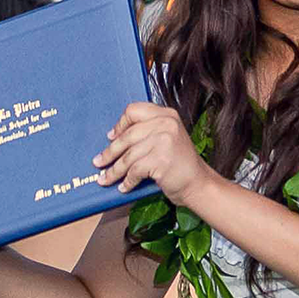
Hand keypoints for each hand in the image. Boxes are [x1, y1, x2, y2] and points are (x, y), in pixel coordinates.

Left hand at [93, 102, 213, 206]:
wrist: (199, 184)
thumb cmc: (180, 164)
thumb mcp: (168, 139)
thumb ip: (148, 132)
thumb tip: (114, 138)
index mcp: (167, 115)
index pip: (134, 111)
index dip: (120, 125)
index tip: (111, 137)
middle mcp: (166, 124)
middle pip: (127, 136)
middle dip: (110, 152)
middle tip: (99, 162)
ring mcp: (164, 141)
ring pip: (128, 156)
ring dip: (114, 170)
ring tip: (106, 179)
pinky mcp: (161, 159)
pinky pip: (135, 170)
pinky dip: (127, 181)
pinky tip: (124, 187)